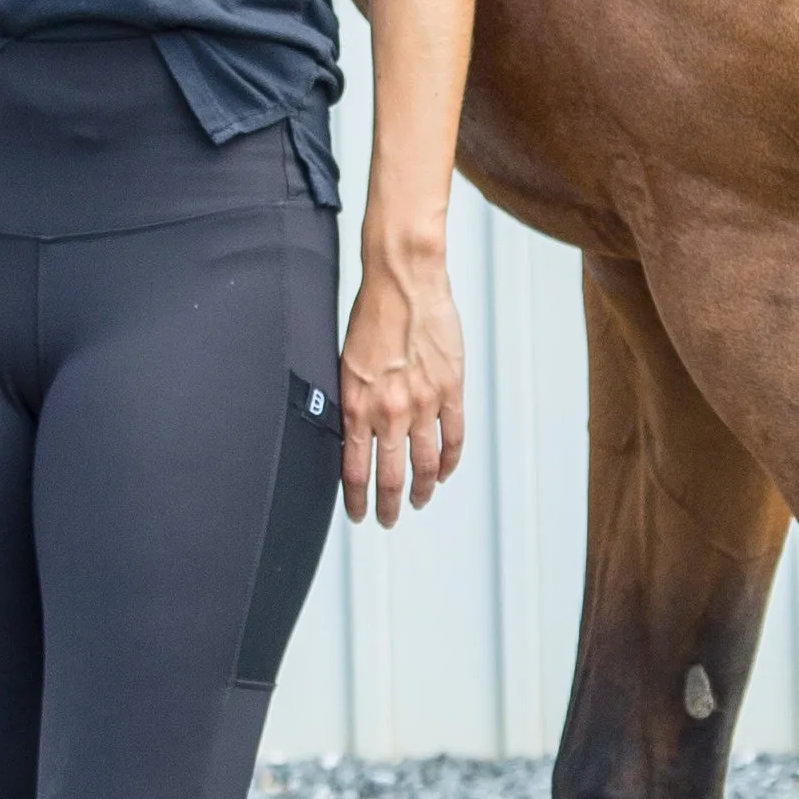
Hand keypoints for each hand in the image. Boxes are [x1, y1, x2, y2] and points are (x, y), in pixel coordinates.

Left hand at [335, 248, 467, 523]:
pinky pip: (453, 437)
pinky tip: (445, 471)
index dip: (357, 499)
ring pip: (425, 464)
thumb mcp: (345, 363)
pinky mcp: (451, 390)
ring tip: (420, 501)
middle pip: (390, 477)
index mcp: (356, 404)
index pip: (354, 470)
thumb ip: (351, 401)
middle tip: (388, 519)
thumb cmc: (373, 311)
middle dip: (388, 506)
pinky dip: (450, 461)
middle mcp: (389, 410)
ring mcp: (423, 402)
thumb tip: (350, 433)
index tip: (359, 513)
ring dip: (423, 490)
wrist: (404, 280)